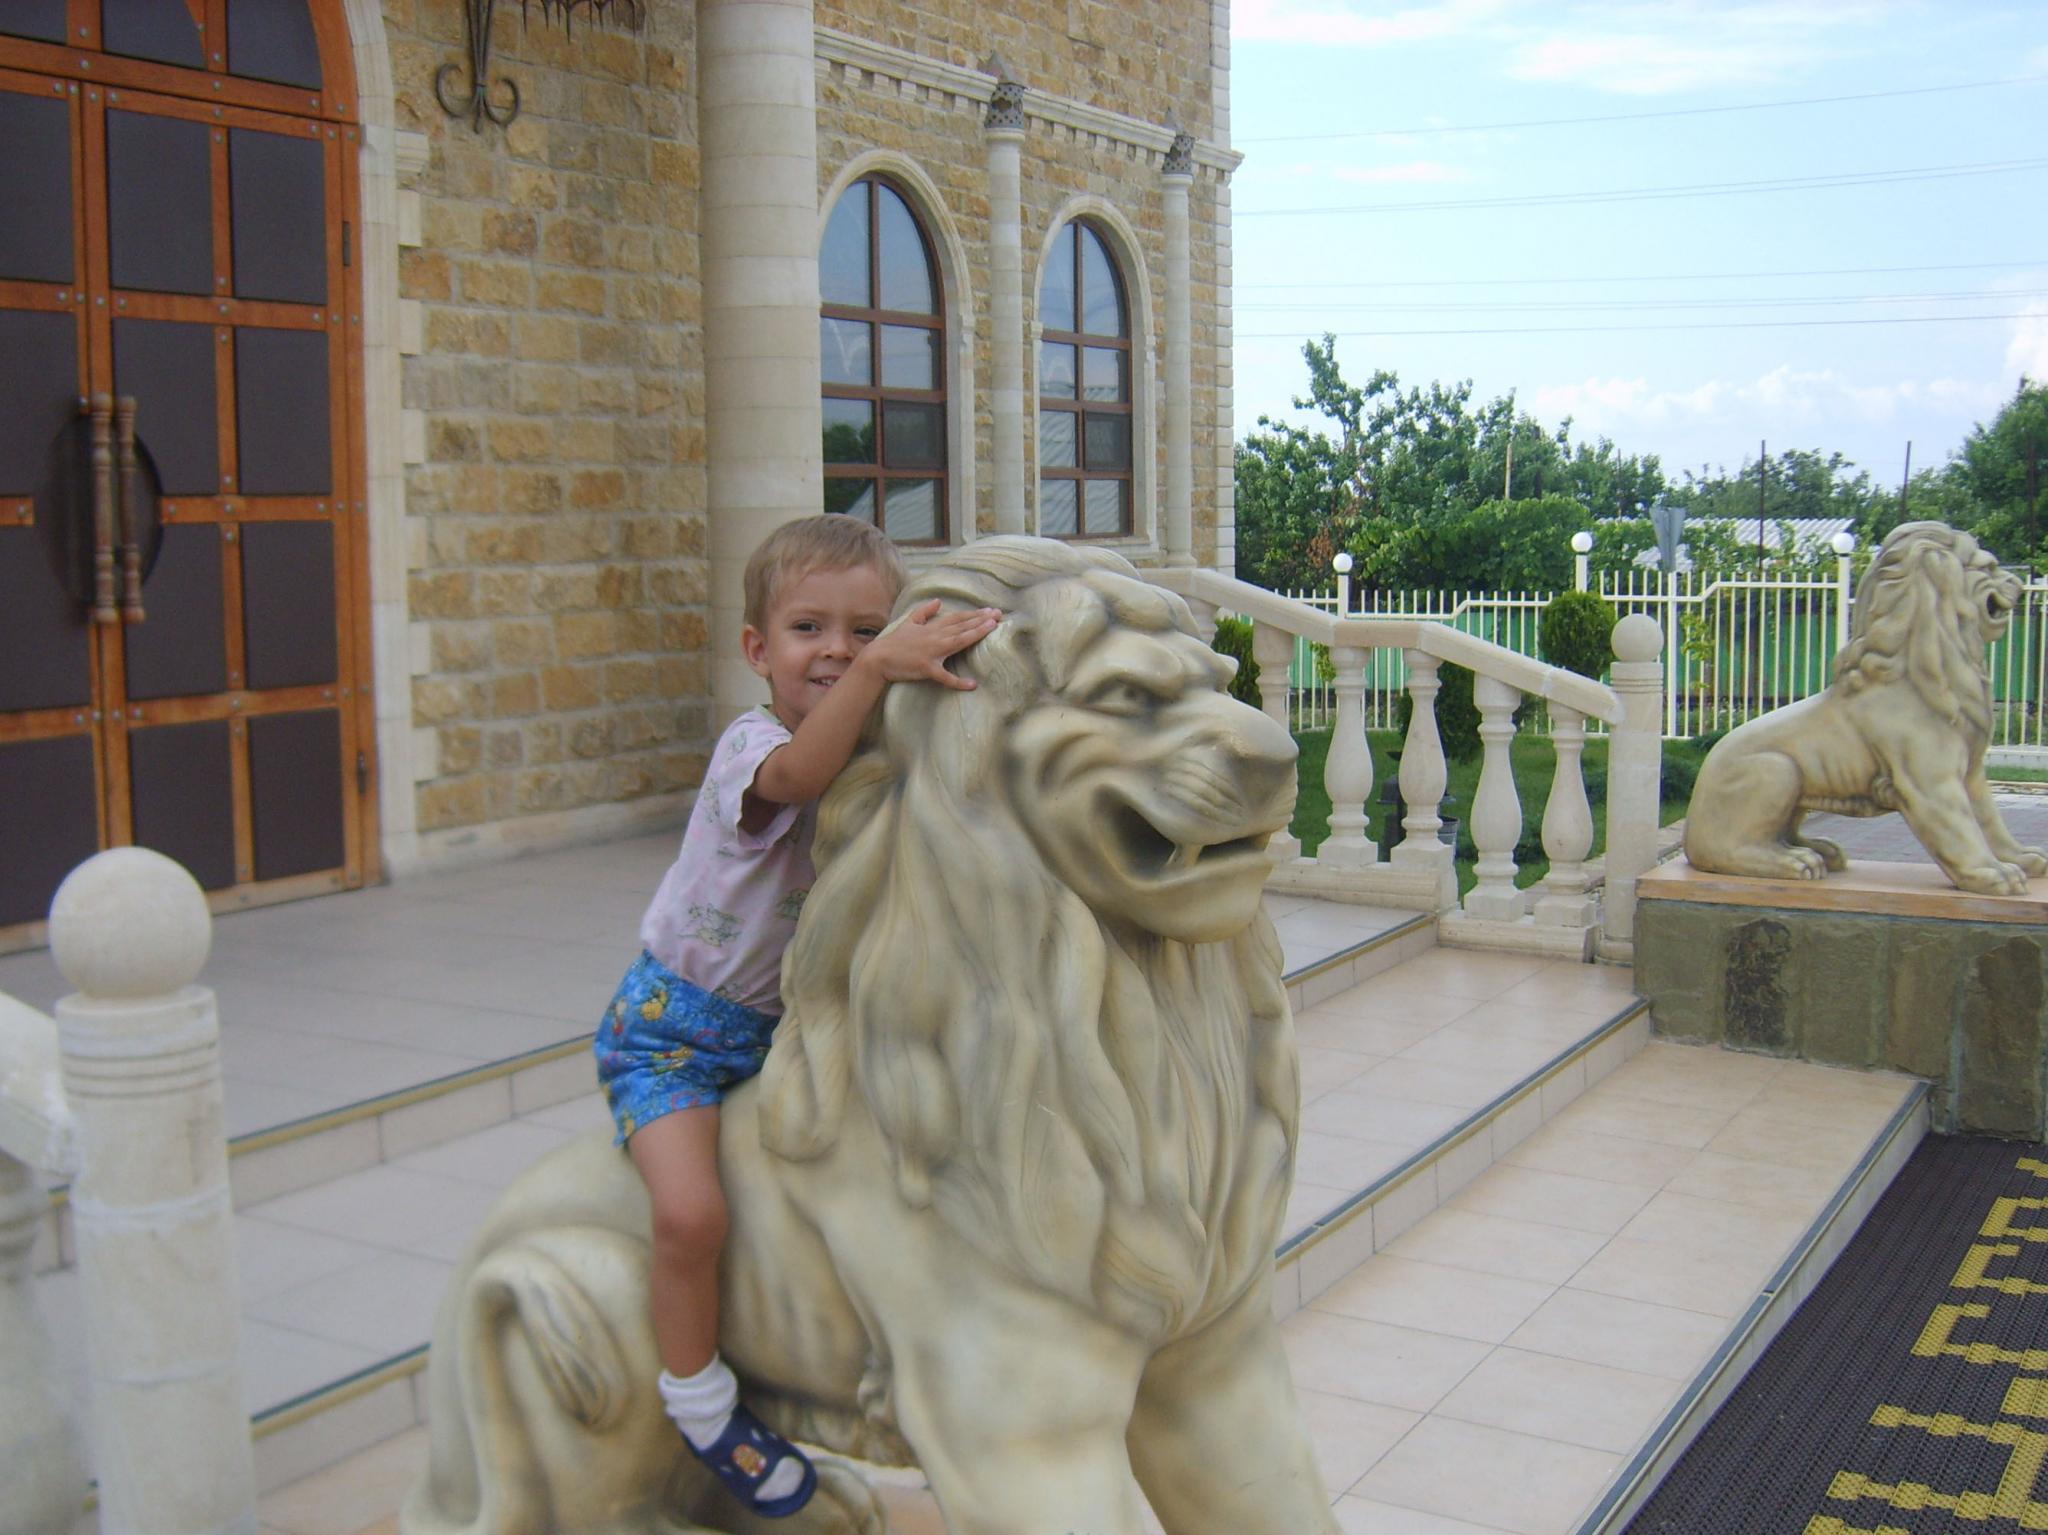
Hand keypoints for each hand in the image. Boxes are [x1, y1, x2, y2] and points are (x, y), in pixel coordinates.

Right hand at [858, 600, 1000, 690]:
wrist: (878, 658)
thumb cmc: (894, 642)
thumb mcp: (909, 622)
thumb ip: (924, 611)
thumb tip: (938, 600)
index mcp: (932, 628)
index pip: (957, 618)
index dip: (975, 614)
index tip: (991, 610)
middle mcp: (935, 637)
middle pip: (962, 626)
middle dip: (981, 620)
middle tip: (999, 615)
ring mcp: (932, 653)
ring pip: (958, 642)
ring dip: (975, 635)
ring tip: (992, 629)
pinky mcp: (927, 669)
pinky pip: (944, 676)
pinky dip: (958, 681)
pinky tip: (972, 684)